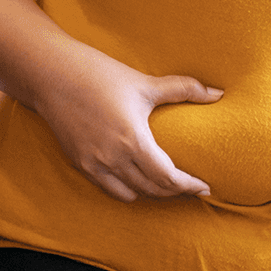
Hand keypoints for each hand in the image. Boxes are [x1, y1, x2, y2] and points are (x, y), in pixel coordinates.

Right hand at [35, 52, 219, 201]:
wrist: (52, 77)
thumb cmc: (100, 76)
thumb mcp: (145, 83)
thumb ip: (184, 89)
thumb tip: (218, 94)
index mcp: (132, 140)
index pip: (167, 178)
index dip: (189, 186)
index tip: (204, 187)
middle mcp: (113, 159)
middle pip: (152, 190)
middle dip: (175, 192)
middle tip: (191, 188)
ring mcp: (94, 165)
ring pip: (130, 195)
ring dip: (151, 194)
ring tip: (165, 186)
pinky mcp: (80, 164)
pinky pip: (109, 189)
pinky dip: (127, 190)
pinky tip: (136, 180)